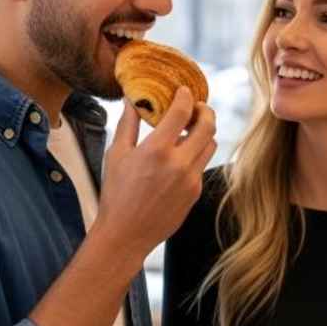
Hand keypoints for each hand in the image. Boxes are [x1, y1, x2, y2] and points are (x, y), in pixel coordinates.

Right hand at [95, 88, 216, 259]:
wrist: (126, 234)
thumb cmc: (116, 195)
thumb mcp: (116, 155)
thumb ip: (128, 125)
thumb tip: (132, 101)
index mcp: (156, 151)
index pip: (182, 112)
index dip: (186, 96)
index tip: (184, 91)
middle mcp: (179, 164)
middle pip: (208, 126)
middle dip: (205, 110)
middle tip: (196, 106)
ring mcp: (191, 179)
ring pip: (210, 145)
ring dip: (204, 132)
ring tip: (189, 128)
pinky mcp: (195, 192)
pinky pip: (202, 165)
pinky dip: (196, 154)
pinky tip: (181, 154)